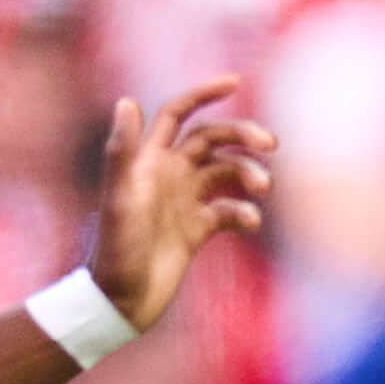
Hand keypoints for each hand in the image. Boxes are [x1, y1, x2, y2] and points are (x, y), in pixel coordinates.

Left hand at [78, 82, 276, 335]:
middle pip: (213, 139)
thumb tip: (126, 100)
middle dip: (242, 136)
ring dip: (248, 174)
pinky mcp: (197, 229)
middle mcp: (169, 175)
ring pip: (226, 172)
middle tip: (269, 145)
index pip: (178, 113)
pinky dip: (245, 211)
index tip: (235, 82)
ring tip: (261, 188)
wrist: (121, 302)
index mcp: (149, 160)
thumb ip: (122, 151)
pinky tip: (249, 223)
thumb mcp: (119, 199)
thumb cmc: (115, 249)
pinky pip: (230, 210)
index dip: (203, 93)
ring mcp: (184, 201)